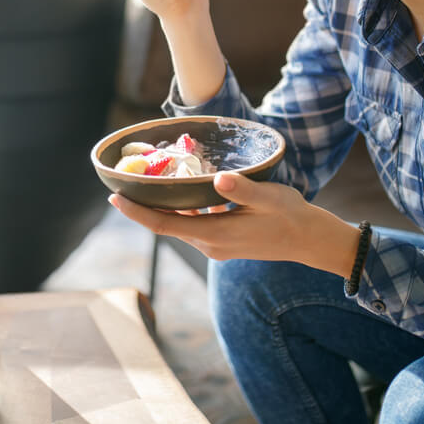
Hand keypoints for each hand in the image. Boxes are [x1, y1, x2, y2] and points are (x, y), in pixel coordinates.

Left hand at [109, 171, 360, 275]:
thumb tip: (218, 179)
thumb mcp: (270, 198)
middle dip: (142, 205)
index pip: (164, 224)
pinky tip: (180, 187)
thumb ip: (243, 189)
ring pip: (179, 223)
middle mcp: (209, 244)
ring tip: (145, 178)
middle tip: (123, 178)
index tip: (114, 198)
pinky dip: (181, 207)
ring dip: (162, 205)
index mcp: (215, 235)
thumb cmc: (291, 216)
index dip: (137, 212)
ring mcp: (215, 245)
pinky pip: (192, 223)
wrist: (309, 240)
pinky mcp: (222, 240)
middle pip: (166, 224)